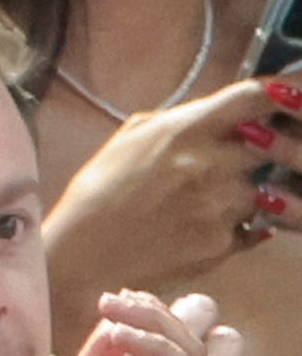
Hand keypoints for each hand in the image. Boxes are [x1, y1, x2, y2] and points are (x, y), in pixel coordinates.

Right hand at [45, 79, 301, 302]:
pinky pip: (250, 227)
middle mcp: (212, 164)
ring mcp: (222, 206)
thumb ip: (179, 119)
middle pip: (276, 142)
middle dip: (270, 148)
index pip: (260, 95)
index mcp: (187, 130)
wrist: (76, 264)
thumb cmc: (94, 200)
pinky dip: (236, 226)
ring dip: (248, 192)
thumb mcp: (127, 141)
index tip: (297, 95)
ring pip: (264, 188)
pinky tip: (200, 229)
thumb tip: (218, 111)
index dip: (289, 91)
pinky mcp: (222, 244)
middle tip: (247, 158)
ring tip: (204, 203)